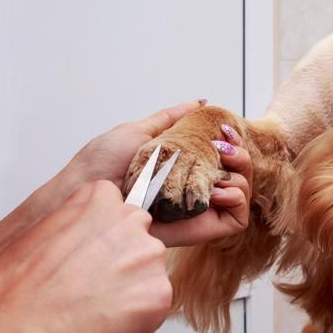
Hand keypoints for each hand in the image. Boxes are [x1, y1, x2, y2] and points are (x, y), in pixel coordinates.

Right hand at [0, 181, 172, 332]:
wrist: (17, 327)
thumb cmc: (15, 287)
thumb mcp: (44, 230)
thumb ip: (77, 228)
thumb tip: (88, 245)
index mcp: (100, 198)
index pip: (119, 214)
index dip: (104, 243)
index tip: (89, 260)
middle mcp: (131, 221)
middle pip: (140, 244)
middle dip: (122, 267)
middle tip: (92, 290)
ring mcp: (149, 257)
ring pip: (149, 278)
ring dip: (129, 294)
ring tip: (93, 311)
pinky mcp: (159, 293)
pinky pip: (152, 310)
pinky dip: (134, 323)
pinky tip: (103, 327)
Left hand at [60, 101, 251, 246]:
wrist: (90, 192)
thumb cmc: (103, 165)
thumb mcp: (140, 131)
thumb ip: (171, 118)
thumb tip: (200, 103)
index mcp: (184, 169)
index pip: (224, 158)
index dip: (234, 144)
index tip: (226, 132)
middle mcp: (195, 190)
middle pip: (240, 174)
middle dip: (242, 156)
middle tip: (224, 149)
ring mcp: (201, 211)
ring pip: (243, 192)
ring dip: (240, 174)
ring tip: (218, 170)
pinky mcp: (205, 229)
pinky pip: (238, 218)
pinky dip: (237, 198)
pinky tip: (216, 191)